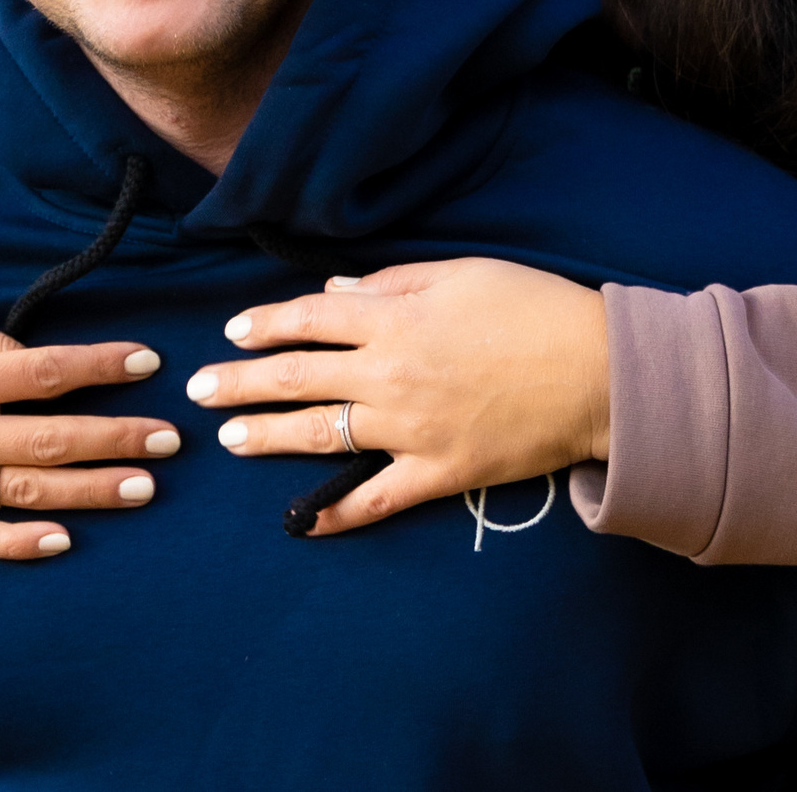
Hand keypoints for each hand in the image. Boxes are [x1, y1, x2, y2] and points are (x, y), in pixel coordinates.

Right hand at [0, 298, 179, 558]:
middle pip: (48, 441)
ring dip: (88, 493)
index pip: (45, 374)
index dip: (102, 368)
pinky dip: (15, 544)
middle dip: (116, 440)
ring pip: (22, 493)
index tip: (149, 363)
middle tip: (169, 440)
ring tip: (144, 488)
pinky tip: (62, 542)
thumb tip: (49, 367)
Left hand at [185, 258, 609, 535]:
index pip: (310, 319)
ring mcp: (409, 429)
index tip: (233, 331)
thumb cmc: (535, 309)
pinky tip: (301, 523)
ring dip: (264, 436)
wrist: (597, 373)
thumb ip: (393, 281)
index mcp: (396, 319)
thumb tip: (335, 293)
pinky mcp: (437, 473)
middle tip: (198, 390)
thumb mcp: (463, 273)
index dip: (265, 324)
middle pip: (296, 378)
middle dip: (238, 383)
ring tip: (229, 437)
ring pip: (318, 436)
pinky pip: (375, 499)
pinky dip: (336, 514)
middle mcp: (390, 375)